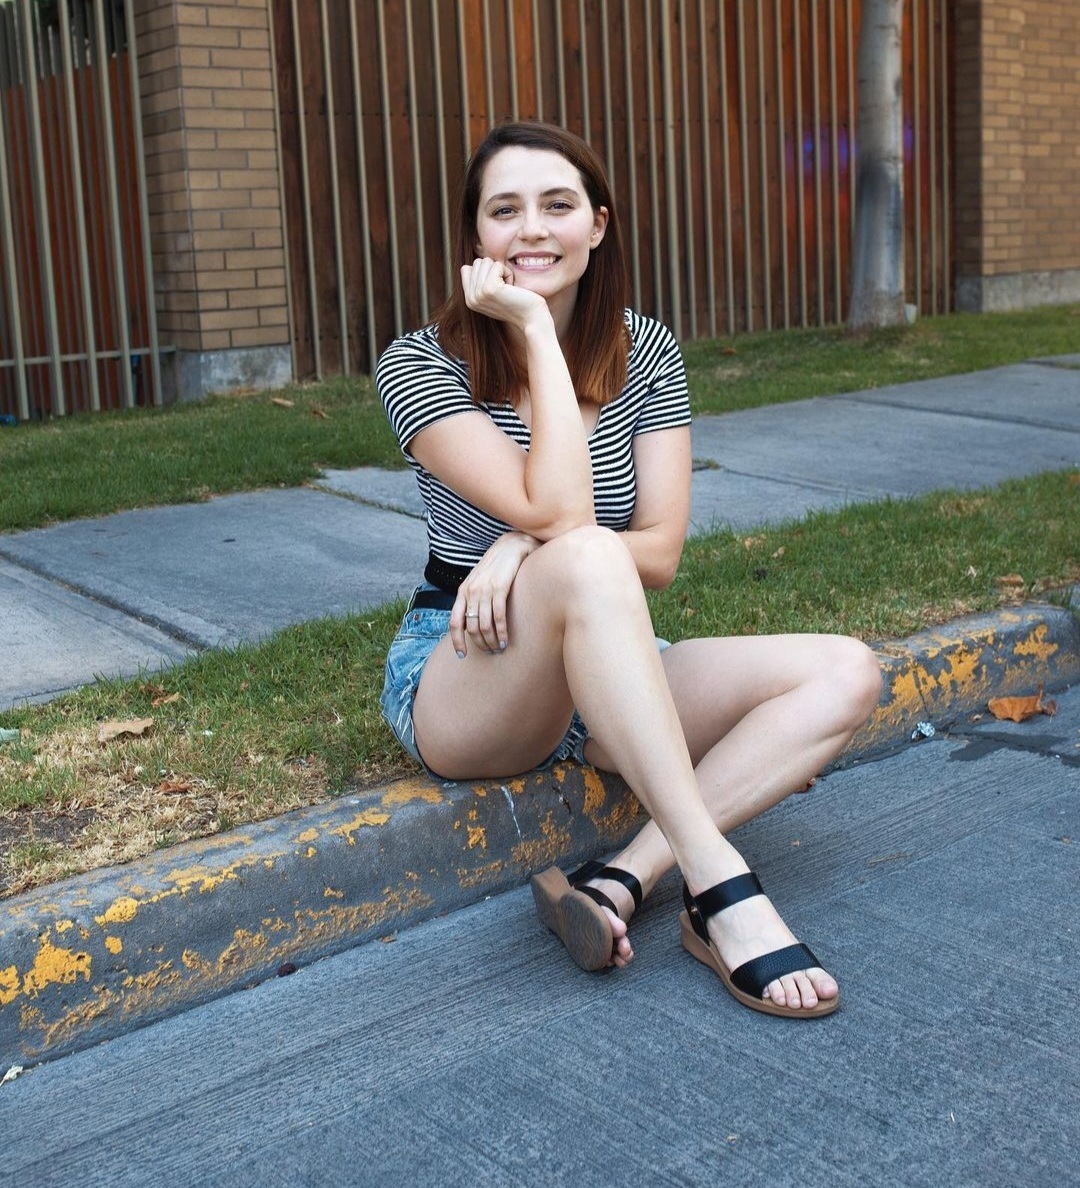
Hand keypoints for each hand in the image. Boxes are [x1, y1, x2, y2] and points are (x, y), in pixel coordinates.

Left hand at [450, 532, 538, 657]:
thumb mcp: (479, 582)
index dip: (457, 641)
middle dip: (480, 644)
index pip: (455, 622)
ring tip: (498, 649)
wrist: (511, 545)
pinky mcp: (500, 588)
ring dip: (491, 641)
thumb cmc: (497, 567)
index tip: (462, 655)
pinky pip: (498, 616)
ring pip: (484, 625)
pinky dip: (501, 632)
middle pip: (471, 628)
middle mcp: (470, 592)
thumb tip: (471, 625)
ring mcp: (484, 590)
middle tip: (490, 652)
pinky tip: (505, 640)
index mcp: (463, 592)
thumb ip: (473, 600)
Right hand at [460, 258, 549, 330]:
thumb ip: (479, 282)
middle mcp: (471, 298)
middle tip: (504, 288)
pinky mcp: (490, 288)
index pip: (466, 269)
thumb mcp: (492, 294)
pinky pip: (497, 265)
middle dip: (494, 270)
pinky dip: (507, 272)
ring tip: (507, 288)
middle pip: (477, 263)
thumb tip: (469, 266)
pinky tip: (511, 287)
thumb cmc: (516, 303)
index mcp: (469, 300)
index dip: (485, 271)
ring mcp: (479, 294)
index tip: (496, 287)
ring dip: (501, 271)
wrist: (531, 318)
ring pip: (486, 261)